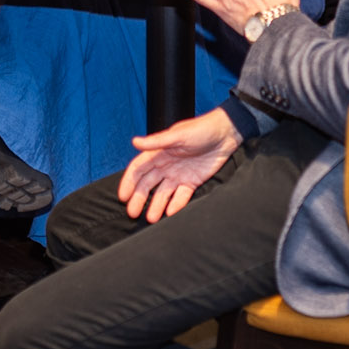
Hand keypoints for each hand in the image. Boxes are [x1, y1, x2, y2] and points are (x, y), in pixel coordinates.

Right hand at [118, 108, 241, 222]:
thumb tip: (134, 142)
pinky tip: (169, 213)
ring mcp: (178, 175)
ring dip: (156, 205)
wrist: (226, 134)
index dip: (129, 182)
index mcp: (158, 153)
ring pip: (163, 193)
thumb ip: (156, 142)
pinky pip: (181, 196)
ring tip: (151, 219)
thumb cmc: (200, 129)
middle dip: (139, 199)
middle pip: (148, 185)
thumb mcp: (177, 135)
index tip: (123, 196)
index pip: (138, 169)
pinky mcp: (192, 182)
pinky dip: (175, 205)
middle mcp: (165, 165)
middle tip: (132, 213)